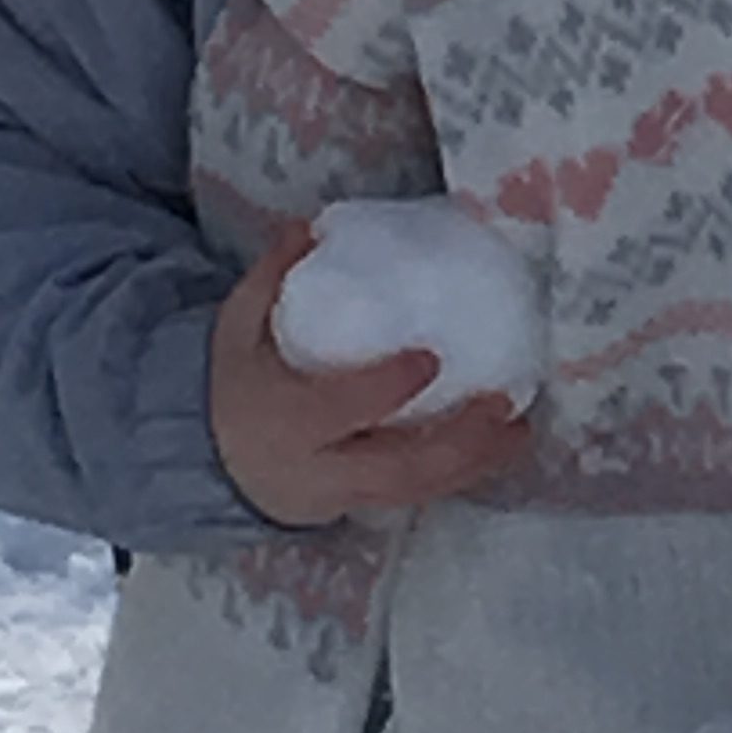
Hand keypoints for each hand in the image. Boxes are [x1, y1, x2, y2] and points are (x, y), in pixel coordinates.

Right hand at [210, 219, 532, 527]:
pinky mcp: (361, 506)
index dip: (385, 389)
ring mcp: (341, 496)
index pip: (340, 410)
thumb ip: (270, 279)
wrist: (212, 460)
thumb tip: (308, 226)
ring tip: (519, 431)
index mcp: (284, 420)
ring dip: (474, 464)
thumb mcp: (235, 328)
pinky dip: (460, 474)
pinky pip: (416, 497)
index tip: (432, 358)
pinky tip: (496, 448)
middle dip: (458, 443)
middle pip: (395, 470)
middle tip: (503, 405)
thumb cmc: (235, 385)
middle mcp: (317, 468)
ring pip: (415, 491)